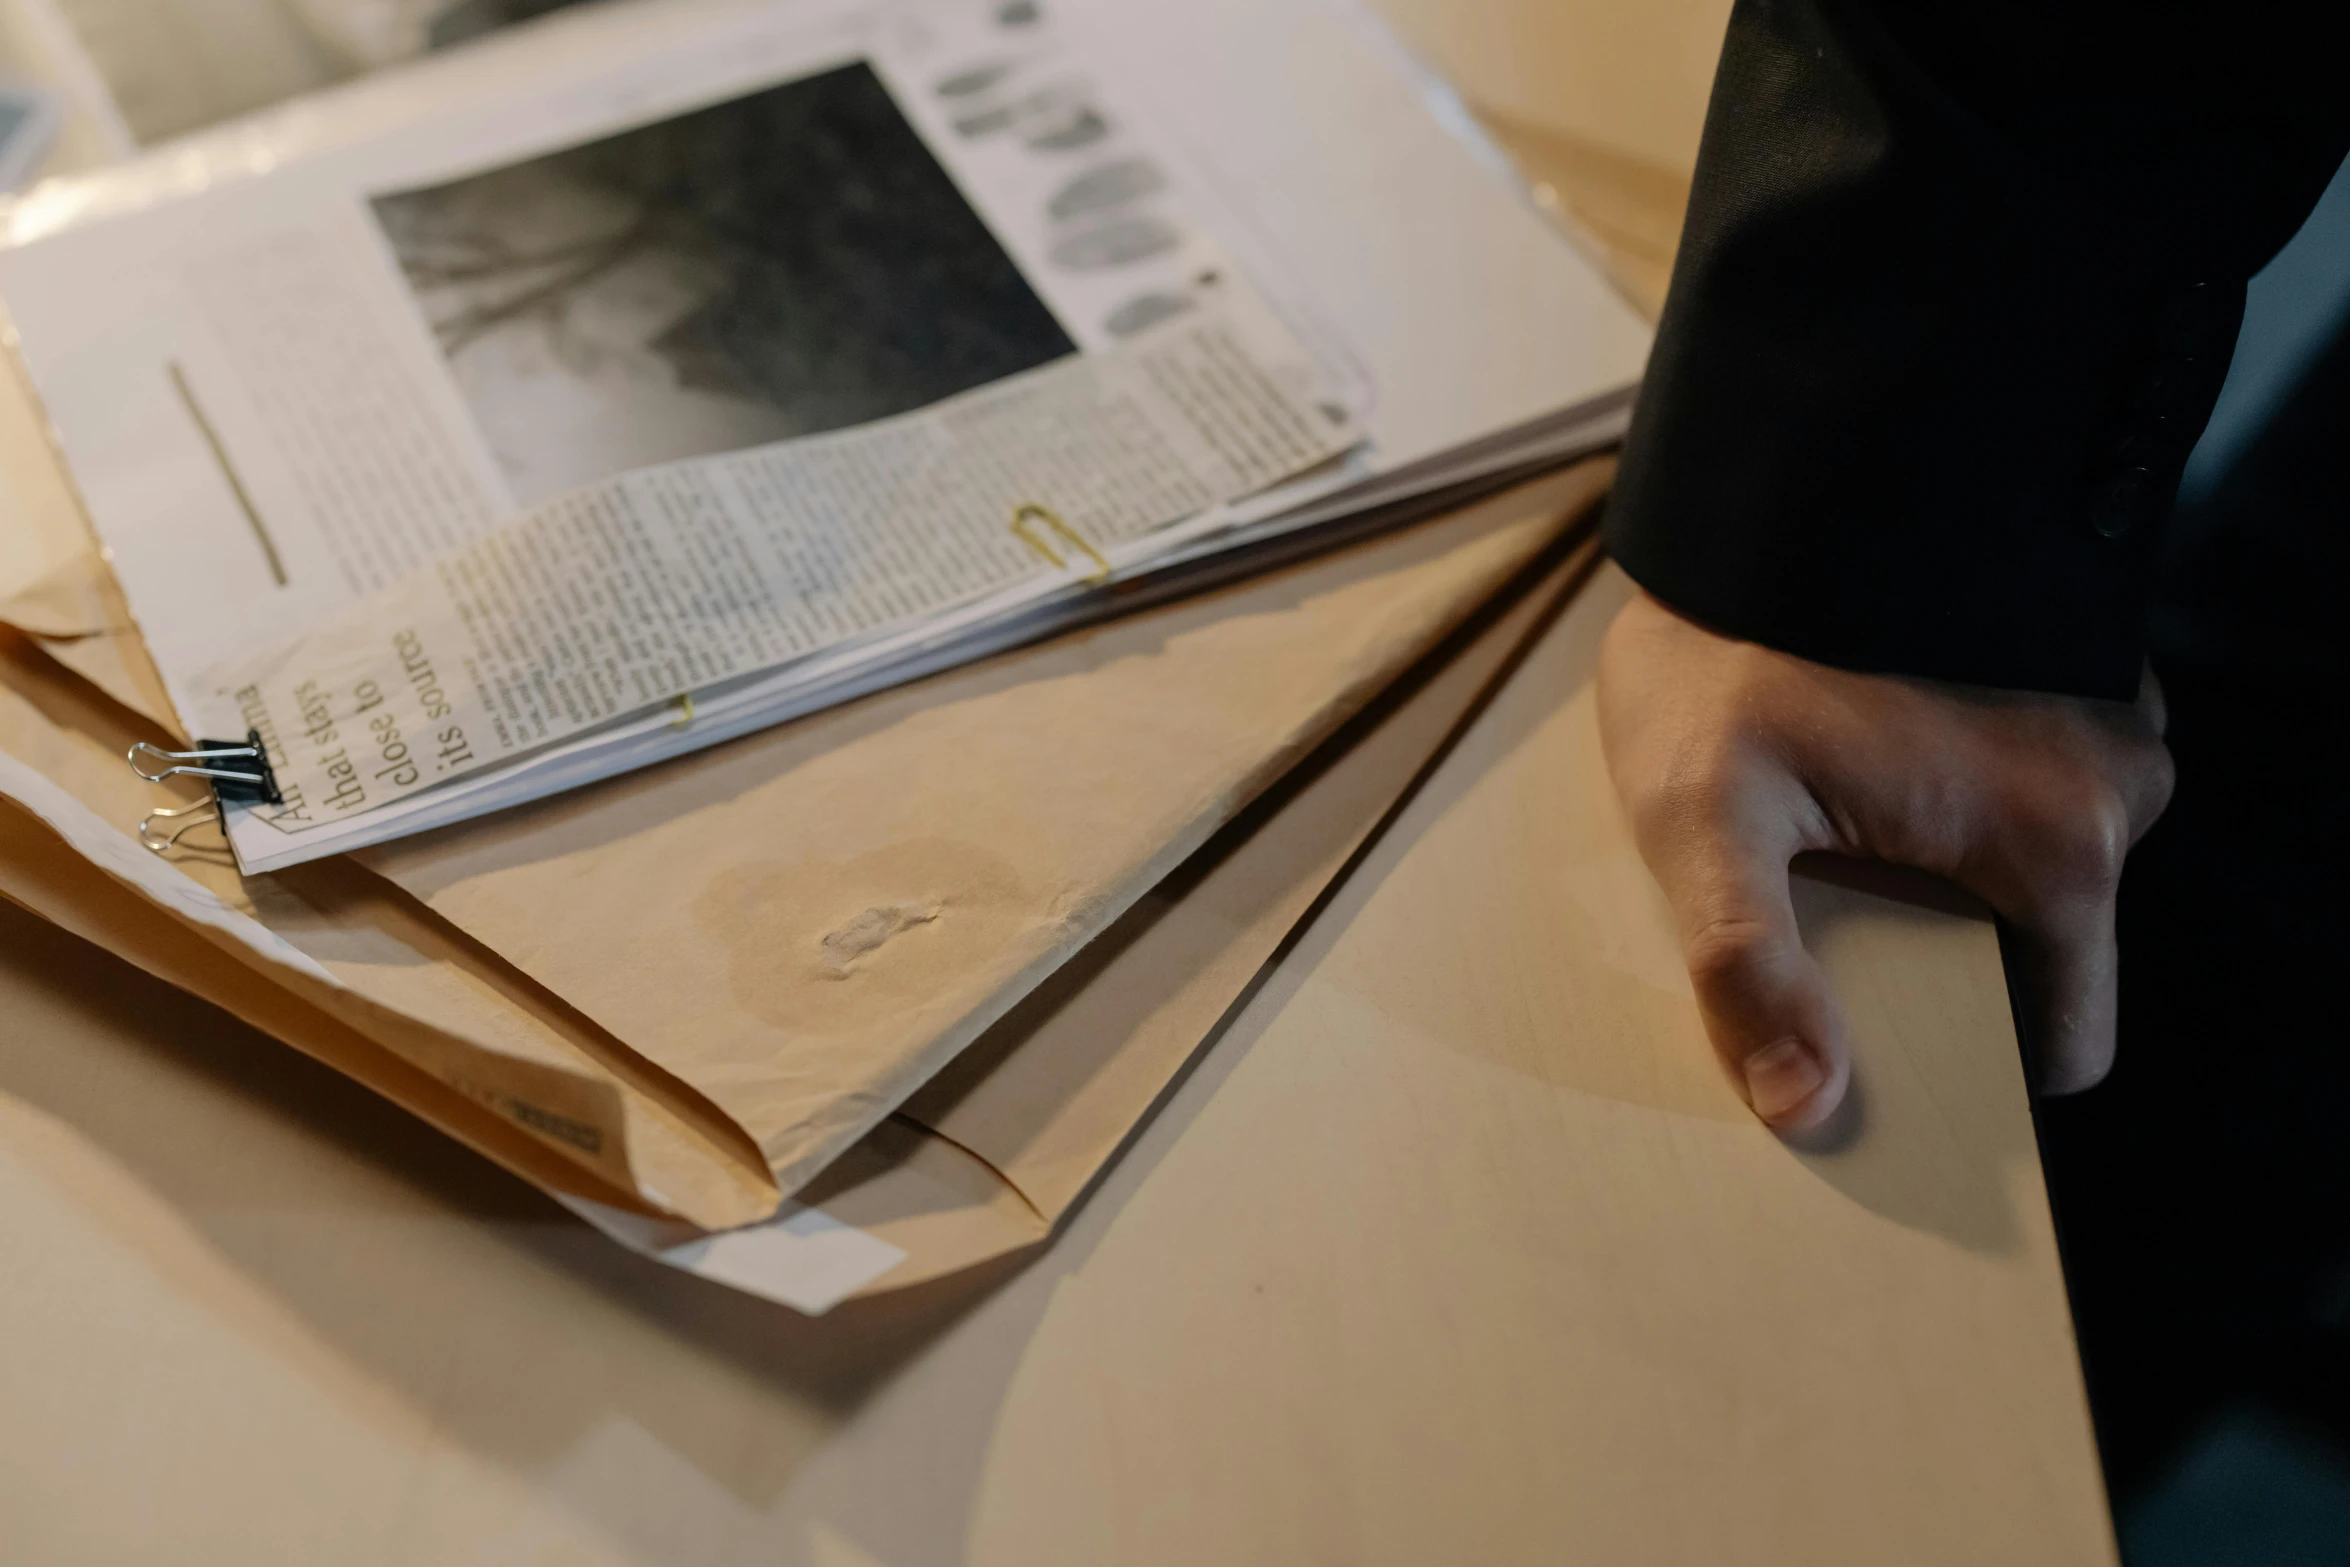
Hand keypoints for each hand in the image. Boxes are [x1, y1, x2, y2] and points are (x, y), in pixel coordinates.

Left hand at [1597, 588, 2174, 1132]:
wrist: (1763, 483)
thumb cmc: (1731, 647)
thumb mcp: (1701, 815)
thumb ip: (1748, 966)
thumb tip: (1802, 1106)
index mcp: (2062, 843)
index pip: (2066, 1040)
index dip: (1971, 1063)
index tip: (1879, 1043)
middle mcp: (2120, 782)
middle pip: (2043, 952)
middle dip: (1944, 958)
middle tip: (1829, 909)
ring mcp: (2109, 718)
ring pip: (2036, 867)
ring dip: (1945, 871)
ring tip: (1835, 825)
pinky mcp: (2077, 669)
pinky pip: (2033, 784)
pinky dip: (1961, 796)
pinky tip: (1870, 762)